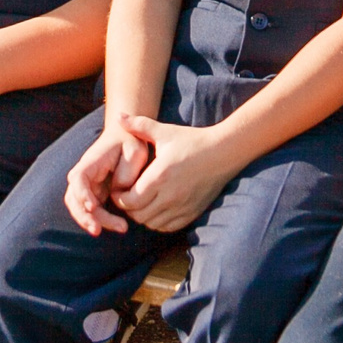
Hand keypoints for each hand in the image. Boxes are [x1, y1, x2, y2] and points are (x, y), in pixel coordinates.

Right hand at [63, 119, 154, 235]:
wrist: (127, 136)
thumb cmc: (131, 142)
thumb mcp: (134, 151)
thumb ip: (126, 172)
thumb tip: (118, 191)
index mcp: (91, 162)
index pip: (78, 179)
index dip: (82, 194)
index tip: (92, 206)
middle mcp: (84, 175)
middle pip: (74, 198)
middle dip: (85, 216)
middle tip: (99, 230)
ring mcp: (88, 185)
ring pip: (81, 208)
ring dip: (93, 221)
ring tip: (120, 228)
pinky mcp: (95, 194)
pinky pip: (92, 211)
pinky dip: (101, 220)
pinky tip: (118, 225)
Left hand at [109, 113, 235, 232]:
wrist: (223, 152)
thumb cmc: (192, 140)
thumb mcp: (165, 132)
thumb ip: (139, 125)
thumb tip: (119, 116)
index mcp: (159, 176)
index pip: (128, 201)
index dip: (119, 197)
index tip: (120, 188)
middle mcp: (169, 196)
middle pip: (137, 215)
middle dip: (128, 207)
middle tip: (128, 196)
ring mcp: (181, 207)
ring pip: (151, 223)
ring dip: (143, 216)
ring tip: (142, 202)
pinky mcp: (191, 213)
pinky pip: (167, 227)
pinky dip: (158, 221)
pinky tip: (158, 208)